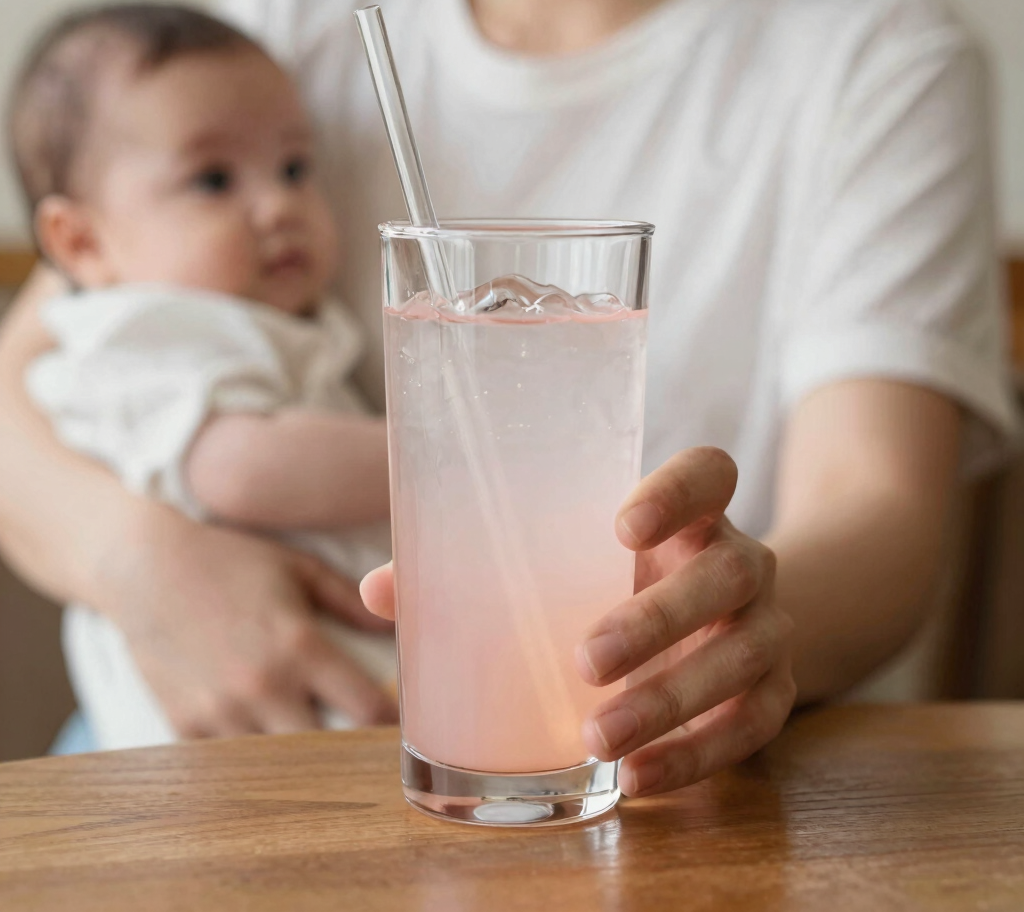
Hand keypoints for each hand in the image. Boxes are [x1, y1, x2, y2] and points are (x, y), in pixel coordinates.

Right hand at [103, 503, 398, 738]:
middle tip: (361, 744)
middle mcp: (263, 685)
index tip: (398, 722)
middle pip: (328, 750)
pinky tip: (264, 742)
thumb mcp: (298, 568)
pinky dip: (250, 757)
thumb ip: (350, 601)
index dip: (389, 721)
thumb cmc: (231, 562)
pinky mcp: (185, 726)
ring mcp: (221, 712)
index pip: (366, 707)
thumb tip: (396, 625)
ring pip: (279, 764)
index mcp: (299, 645)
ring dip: (300, 758)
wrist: (145, 568)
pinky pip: (230, 763)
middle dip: (349, 750)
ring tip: (315, 745)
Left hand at [360, 447, 794, 796]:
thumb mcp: (571, 559)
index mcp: (690, 512)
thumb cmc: (617, 579)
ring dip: (670, 698)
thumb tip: (380, 589)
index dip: (678, 491)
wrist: (718, 622)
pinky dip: (698, 755)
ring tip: (596, 735)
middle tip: (584, 658)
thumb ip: (482, 565)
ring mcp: (767, 627)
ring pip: (743, 654)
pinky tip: (639, 778)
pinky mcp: (773, 691)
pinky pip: (755, 725)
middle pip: (728, 571)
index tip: (622, 523)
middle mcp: (740, 559)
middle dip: (658, 617)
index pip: (710, 472)